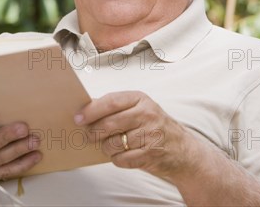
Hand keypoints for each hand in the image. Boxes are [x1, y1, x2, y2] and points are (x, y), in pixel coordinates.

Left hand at [74, 91, 198, 179]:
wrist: (182, 149)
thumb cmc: (154, 126)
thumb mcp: (139, 108)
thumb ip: (115, 107)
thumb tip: (85, 109)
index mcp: (140, 99)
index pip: (111, 102)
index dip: (91, 111)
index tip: (78, 118)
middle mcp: (147, 114)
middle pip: (110, 124)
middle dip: (94, 132)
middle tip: (88, 136)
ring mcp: (150, 135)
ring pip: (113, 144)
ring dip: (106, 148)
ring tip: (110, 146)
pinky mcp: (151, 154)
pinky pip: (122, 159)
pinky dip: (117, 159)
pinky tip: (122, 154)